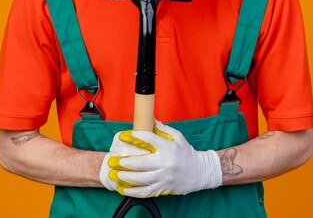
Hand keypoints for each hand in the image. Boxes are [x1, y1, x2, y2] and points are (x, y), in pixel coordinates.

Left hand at [103, 120, 221, 196]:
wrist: (200, 172)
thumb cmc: (186, 152)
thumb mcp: (178, 137)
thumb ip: (163, 129)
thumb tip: (149, 120)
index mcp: (168, 148)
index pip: (149, 139)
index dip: (135, 136)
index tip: (124, 135)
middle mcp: (166, 163)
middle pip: (141, 163)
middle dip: (124, 162)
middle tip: (112, 160)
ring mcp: (164, 177)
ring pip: (141, 179)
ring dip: (126, 178)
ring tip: (115, 174)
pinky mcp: (164, 188)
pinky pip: (146, 192)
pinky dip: (134, 192)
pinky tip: (124, 189)